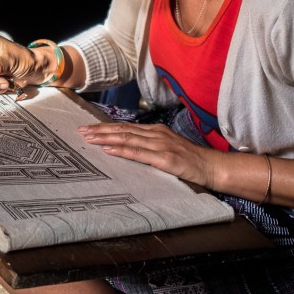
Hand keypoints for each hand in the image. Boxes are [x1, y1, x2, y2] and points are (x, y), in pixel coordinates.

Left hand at [78, 121, 211, 187]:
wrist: (212, 166)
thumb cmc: (190, 160)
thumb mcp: (167, 148)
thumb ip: (149, 146)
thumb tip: (128, 147)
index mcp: (155, 131)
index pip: (125, 127)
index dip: (106, 127)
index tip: (89, 128)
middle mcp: (156, 134)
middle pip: (122, 130)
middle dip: (100, 130)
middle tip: (81, 131)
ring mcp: (160, 145)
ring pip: (127, 139)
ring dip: (106, 138)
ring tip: (89, 138)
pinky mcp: (164, 158)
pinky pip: (139, 153)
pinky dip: (122, 151)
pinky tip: (109, 150)